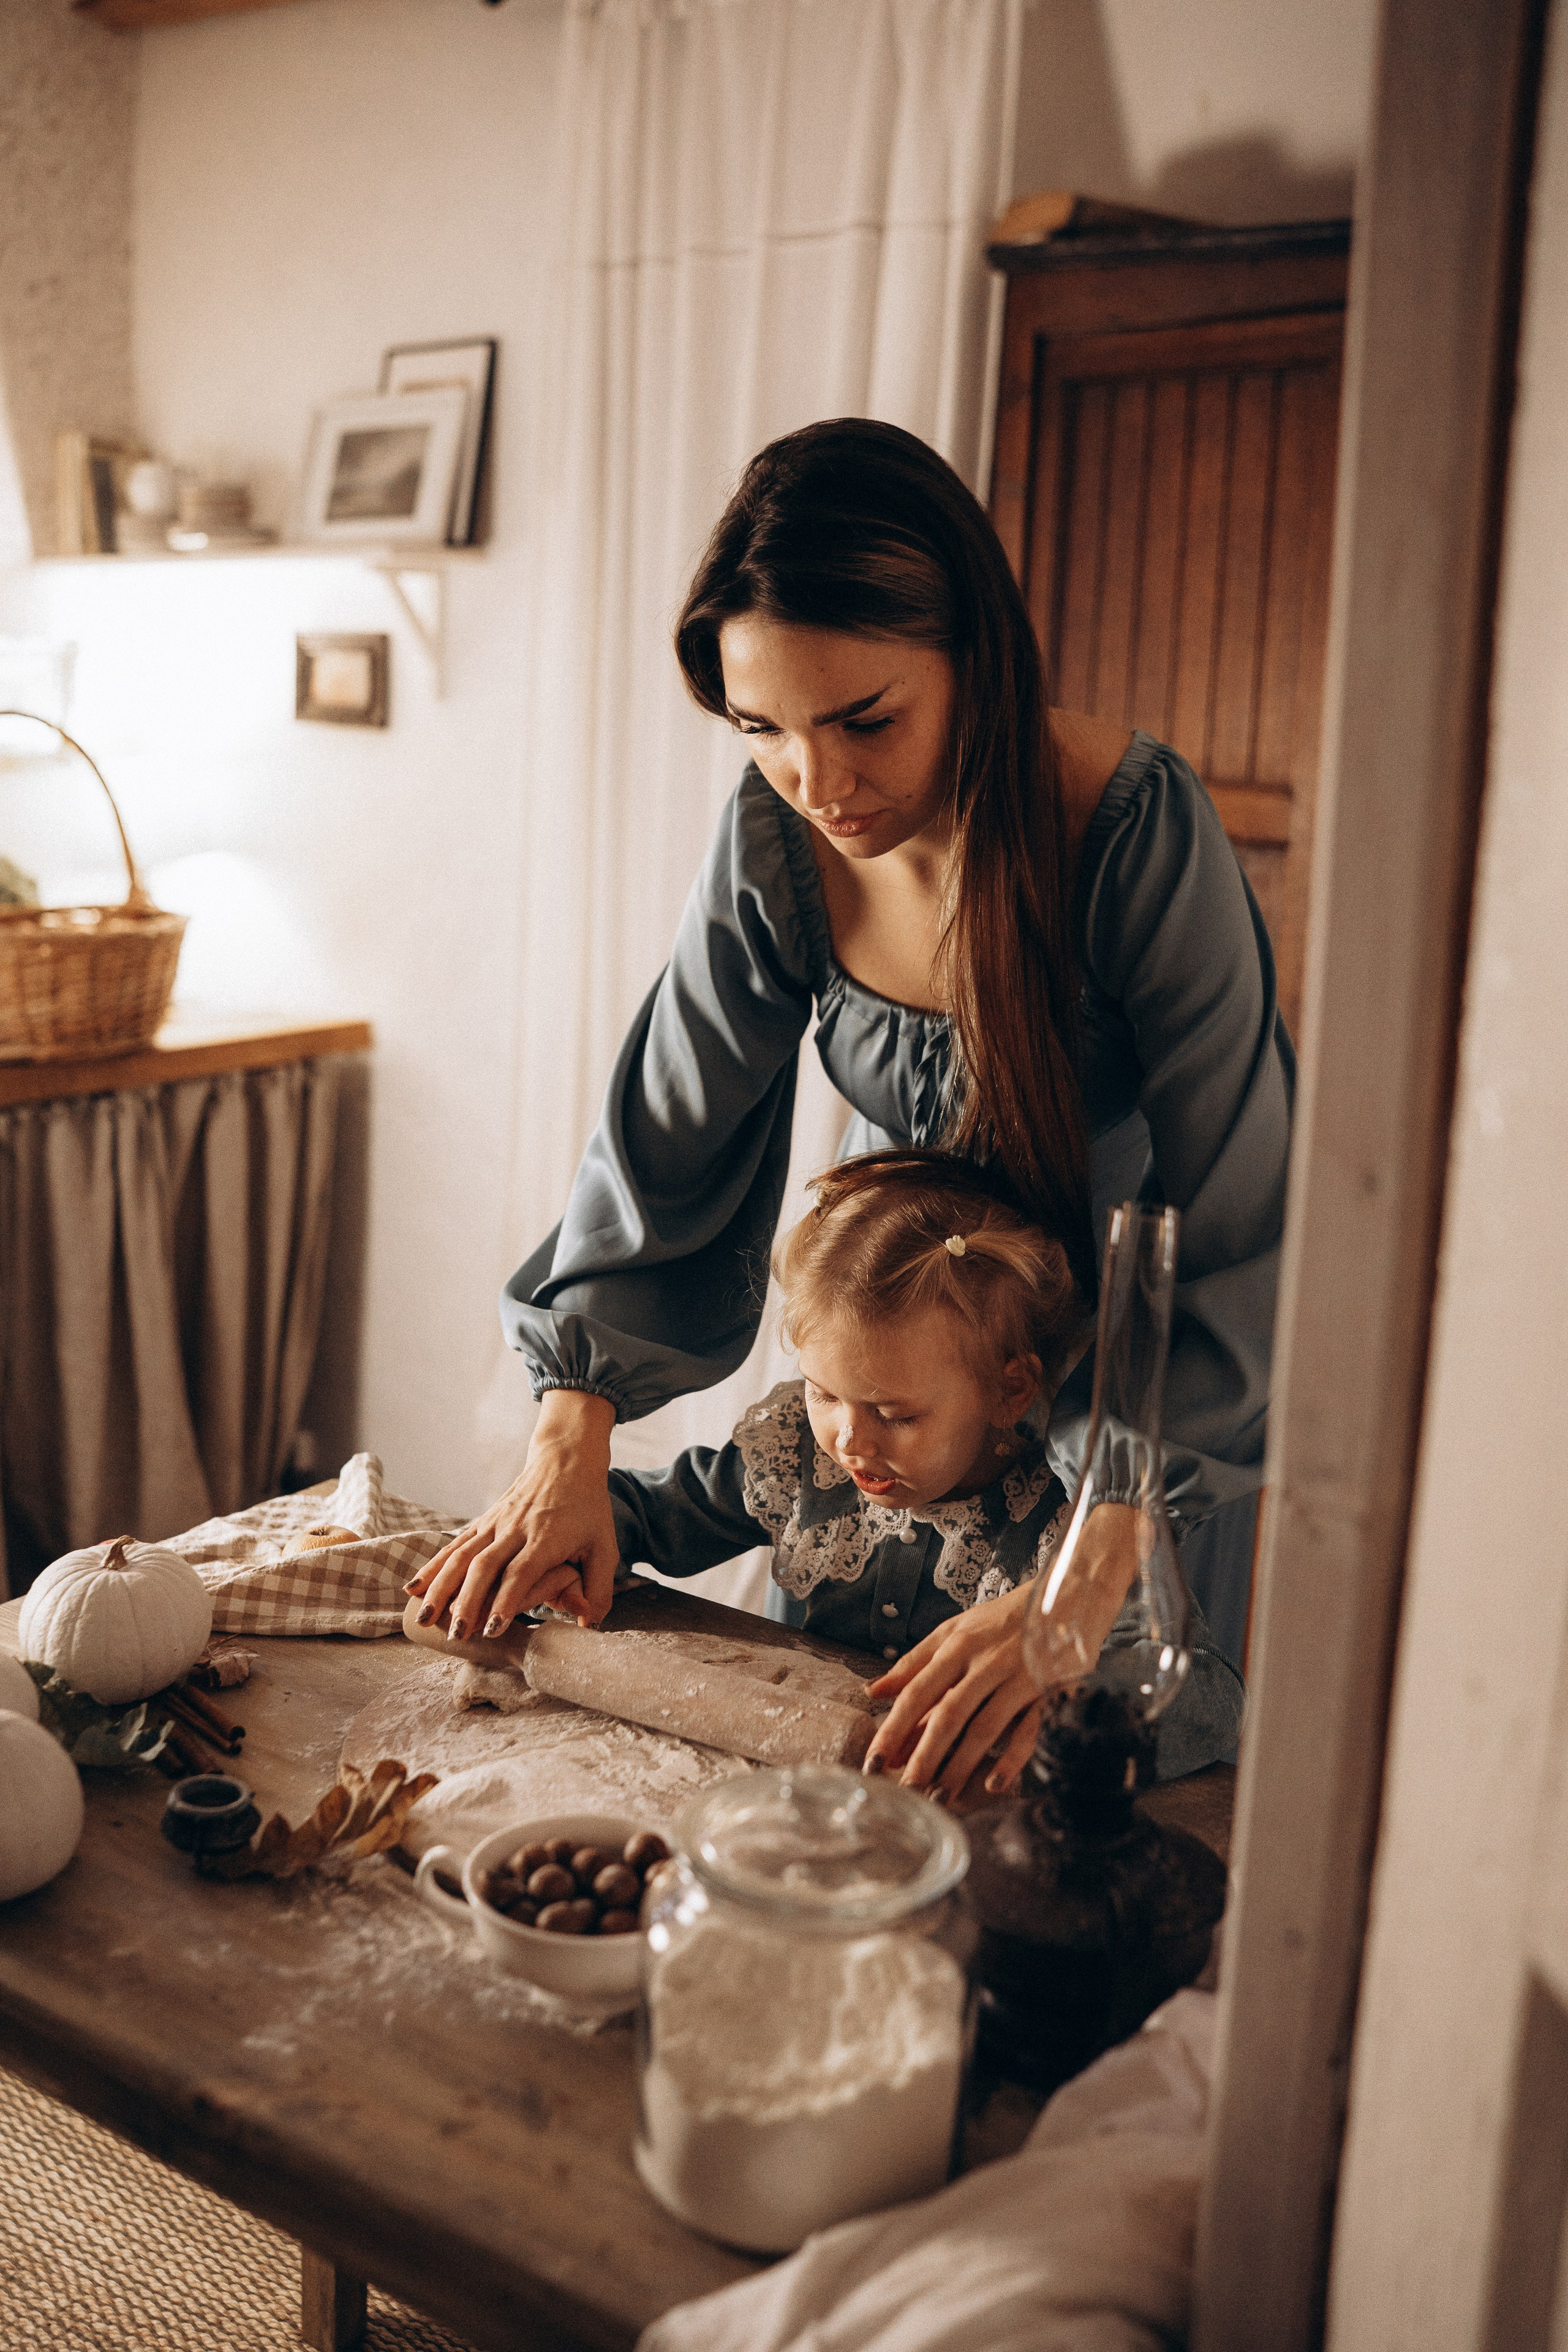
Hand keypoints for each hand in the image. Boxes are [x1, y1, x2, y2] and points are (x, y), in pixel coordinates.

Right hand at [404, 1391, 619, 1638]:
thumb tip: (589, 1624)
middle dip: (467, 1601)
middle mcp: (516, 1529)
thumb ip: (600, 1587)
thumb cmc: (588, 1508)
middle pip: (484, 1566)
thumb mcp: (605, 1546)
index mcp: (546, 1538)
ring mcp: (496, 1523)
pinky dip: (433, 1566)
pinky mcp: (484, 1520)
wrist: (567, 1460)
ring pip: (462, 1555)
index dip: (504, 1601)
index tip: (489, 1630)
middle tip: (455, 1634)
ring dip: (441, 1587)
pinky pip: (455, 1545)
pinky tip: (414, 1588)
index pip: (520, 1572)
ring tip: (423, 1618)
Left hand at [863, 1583, 1043, 1806]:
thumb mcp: (954, 1630)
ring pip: (984, 1727)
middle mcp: (985, 1662)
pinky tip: (993, 1784)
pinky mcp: (1046, 1692)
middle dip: (924, 1755)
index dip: (893, 1729)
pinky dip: (1011, 1758)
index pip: (916, 1692)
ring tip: (940, 1797)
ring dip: (960, 1765)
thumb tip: (873, 1691)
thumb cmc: (1002, 1618)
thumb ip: (915, 1662)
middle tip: (905, 1791)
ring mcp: (1017, 1678)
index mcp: (957, 1645)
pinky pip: (1029, 1730)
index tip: (873, 1762)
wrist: (1065, 1595)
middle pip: (948, 1714)